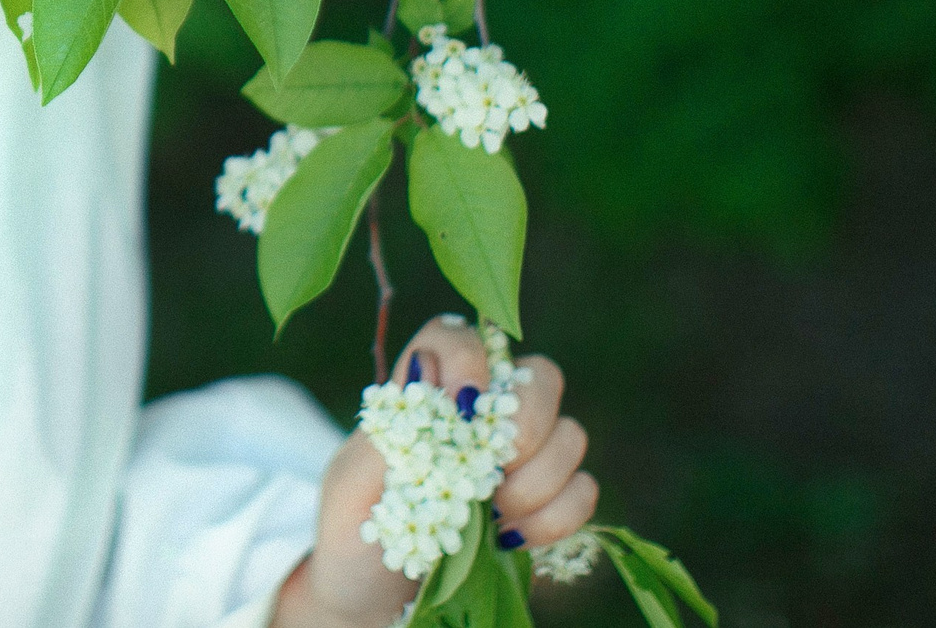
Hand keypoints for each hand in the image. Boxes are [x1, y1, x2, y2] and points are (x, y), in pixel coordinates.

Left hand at [268, 316, 595, 627]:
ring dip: (538, 480)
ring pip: (571, 435)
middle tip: (494, 470)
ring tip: (493, 516)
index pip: (457, 336)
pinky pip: (583, 491)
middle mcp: (484, 415)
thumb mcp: (352, 484)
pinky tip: (512, 539)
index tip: (464, 403)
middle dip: (527, 423)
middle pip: (539, 376)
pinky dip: (555, 517)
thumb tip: (429, 370)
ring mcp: (523, 459)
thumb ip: (390, 429)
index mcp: (427, 394)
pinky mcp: (548, 505)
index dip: (470, 355)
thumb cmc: (354, 534)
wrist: (373, 599)